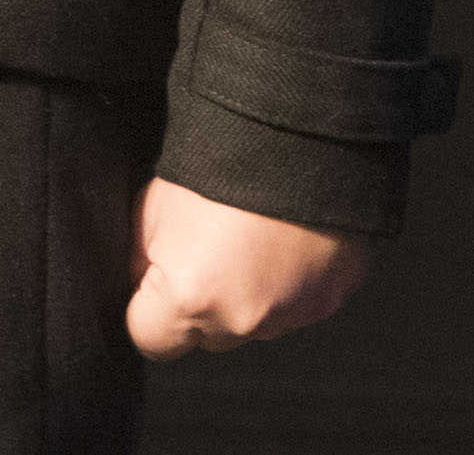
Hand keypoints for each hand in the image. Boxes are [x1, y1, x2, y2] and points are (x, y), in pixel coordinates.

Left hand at [125, 178, 367, 357]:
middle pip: (208, 336)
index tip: (152, 287)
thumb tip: (142, 281)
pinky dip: (289, 283)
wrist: (295, 134)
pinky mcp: (330, 299)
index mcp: (190, 300)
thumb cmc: (220, 162)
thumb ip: (143, 260)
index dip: (148, 309)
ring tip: (250, 238)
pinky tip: (284, 241)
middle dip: (202, 304)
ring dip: (249, 295)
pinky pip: (297, 305)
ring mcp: (292, 313)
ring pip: (255, 323)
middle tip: (208, 248)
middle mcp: (243, 319)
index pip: (151, 339)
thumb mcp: (152, 207)